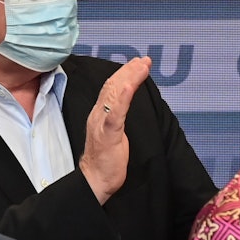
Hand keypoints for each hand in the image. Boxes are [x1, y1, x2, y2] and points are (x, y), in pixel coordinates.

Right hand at [79, 56, 150, 203]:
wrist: (95, 179)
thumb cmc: (105, 159)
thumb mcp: (113, 132)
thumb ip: (116, 116)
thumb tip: (124, 104)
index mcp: (100, 114)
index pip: (111, 87)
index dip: (124, 73)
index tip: (138, 62)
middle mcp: (98, 114)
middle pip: (113, 85)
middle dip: (129, 70)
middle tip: (144, 60)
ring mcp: (102, 123)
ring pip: (114, 94)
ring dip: (129, 78)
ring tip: (141, 66)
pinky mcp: (108, 134)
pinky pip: (115, 114)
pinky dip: (122, 98)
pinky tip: (128, 86)